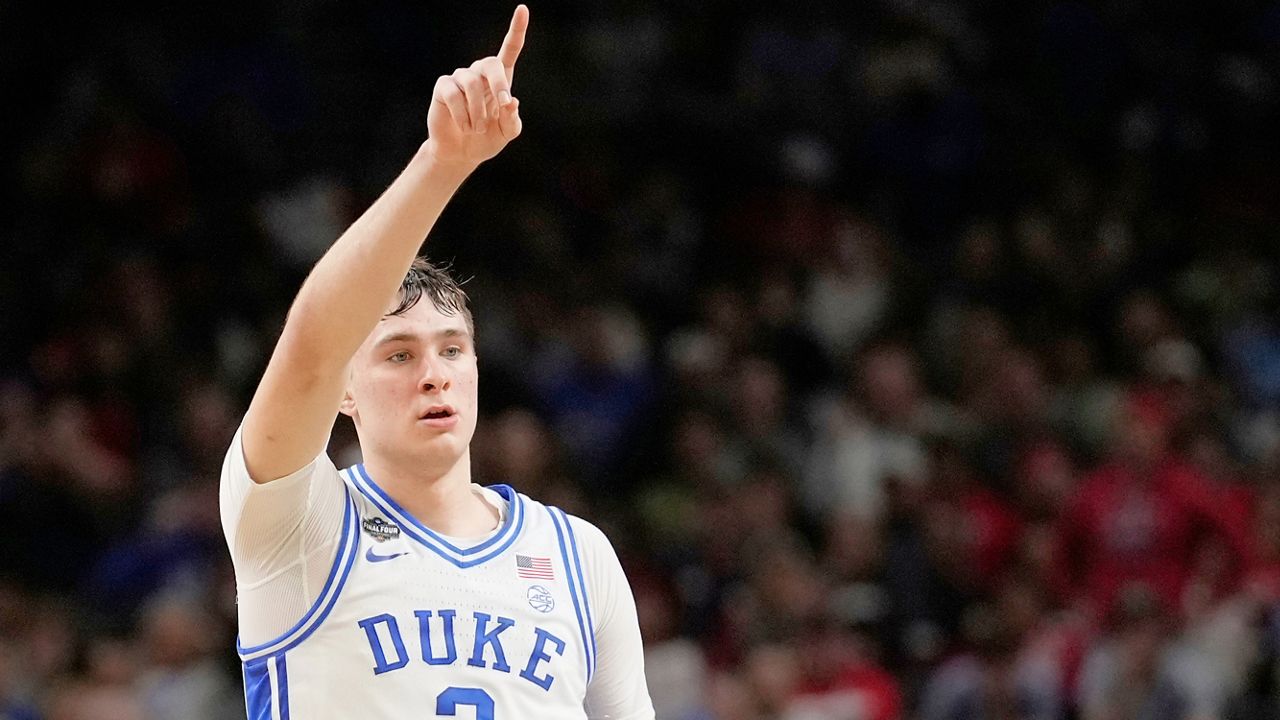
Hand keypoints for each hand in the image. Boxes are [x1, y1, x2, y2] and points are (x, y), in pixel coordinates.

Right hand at [425, 5, 527, 166]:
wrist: (461, 153)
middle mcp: (480, 73)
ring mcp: (460, 78)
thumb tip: (511, 102)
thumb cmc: (486, 139)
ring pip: (472, 85)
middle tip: (503, 105)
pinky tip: (464, 126)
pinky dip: (463, 115)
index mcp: (501, 79)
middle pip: (491, 63)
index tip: (523, 9)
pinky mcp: (443, 87)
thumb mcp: (506, 133)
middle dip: (499, 84)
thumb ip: (512, 120)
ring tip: (477, 129)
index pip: (510, 50)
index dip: (517, 30)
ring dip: (478, 112)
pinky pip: (454, 95)